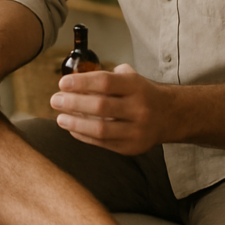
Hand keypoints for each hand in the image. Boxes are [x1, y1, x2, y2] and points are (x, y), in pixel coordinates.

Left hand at [50, 63, 170, 154]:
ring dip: (75, 124)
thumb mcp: (130, 77)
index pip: (105, 82)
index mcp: (136, 86)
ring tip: (60, 118)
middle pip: (100, 106)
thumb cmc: (141, 93)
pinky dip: (84, 136)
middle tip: (55, 100)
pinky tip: (72, 129)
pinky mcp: (132, 148)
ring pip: (100, 129)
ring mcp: (137, 130)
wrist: (170, 115)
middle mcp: (139, 108)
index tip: (62, 83)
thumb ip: (106, 77)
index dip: (81, 83)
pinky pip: (103, 143)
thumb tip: (74, 80)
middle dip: (73, 103)